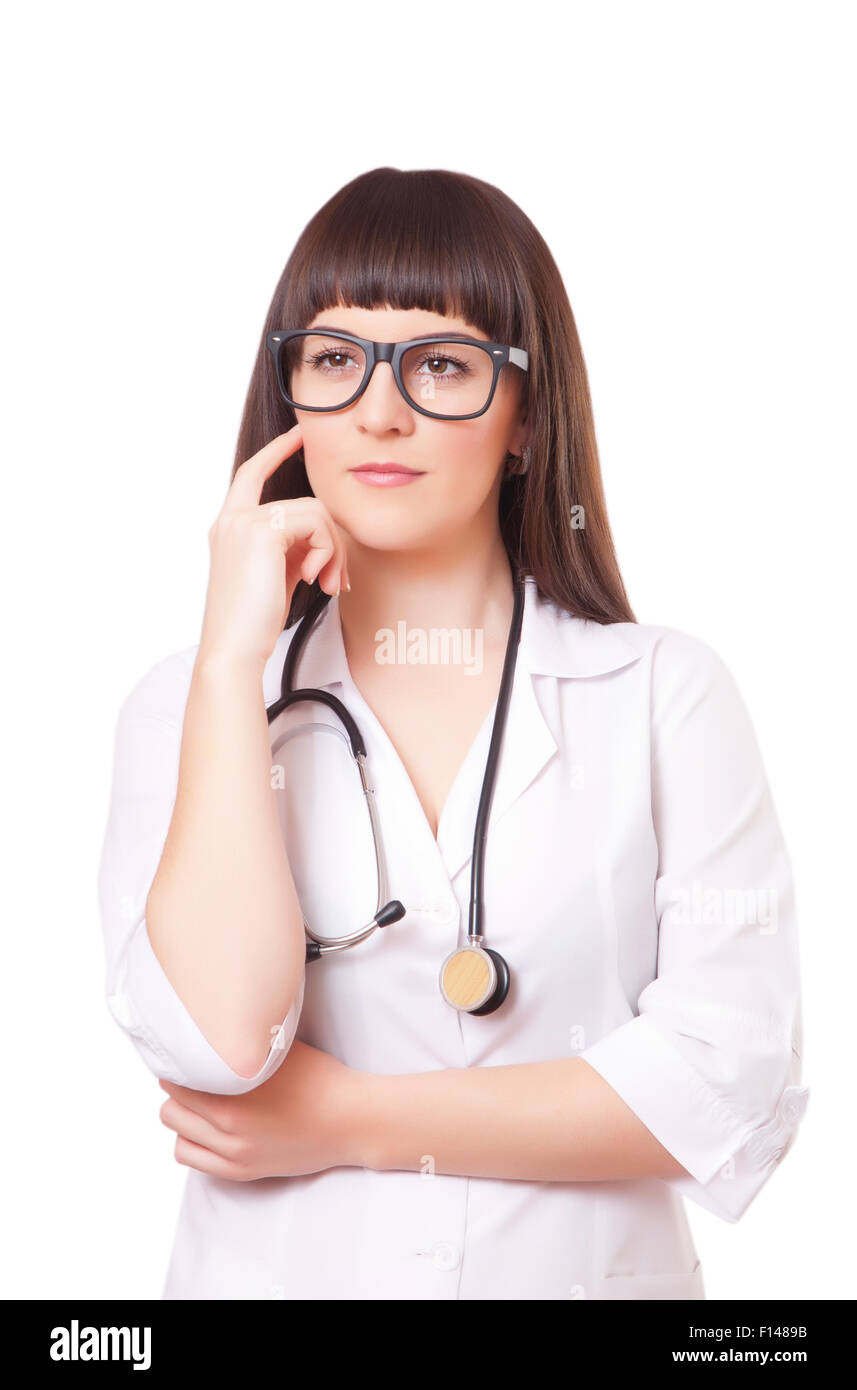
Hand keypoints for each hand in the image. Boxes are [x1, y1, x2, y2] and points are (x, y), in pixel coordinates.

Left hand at [157, 1039, 370, 1180]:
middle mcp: (229, 1128)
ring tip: (202, 1103)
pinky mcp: (242, 1171)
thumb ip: (244, 1043)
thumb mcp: (280, 1049)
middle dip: (179, 1090)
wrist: (350, 1120)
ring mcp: (235, 1154)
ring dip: (183, 1117)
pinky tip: (208, 1127)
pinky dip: (191, 1141)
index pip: (178, 1080)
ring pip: (177, 1135)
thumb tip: (217, 1025)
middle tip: (194, 1077)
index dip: (180, 1064)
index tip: (188, 1055)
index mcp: (235, 1095)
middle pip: (171, 1108)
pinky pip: (191, 1158)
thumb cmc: (320, 1078)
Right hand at [199, 424, 350, 669]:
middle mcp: (230, 519)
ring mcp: (243, 521)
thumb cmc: (254, 624)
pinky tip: (316, 580)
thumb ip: (291, 549)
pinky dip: (327, 553)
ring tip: (327, 586)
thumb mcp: (274, 576)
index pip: (252, 474)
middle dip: (333, 535)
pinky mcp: (262, 530)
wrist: (233, 650)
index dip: (275, 452)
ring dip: (334, 552)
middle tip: (338, 578)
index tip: (297, 436)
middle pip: (303, 500)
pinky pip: (316, 524)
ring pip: (316, 514)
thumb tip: (322, 538)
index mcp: (228, 527)